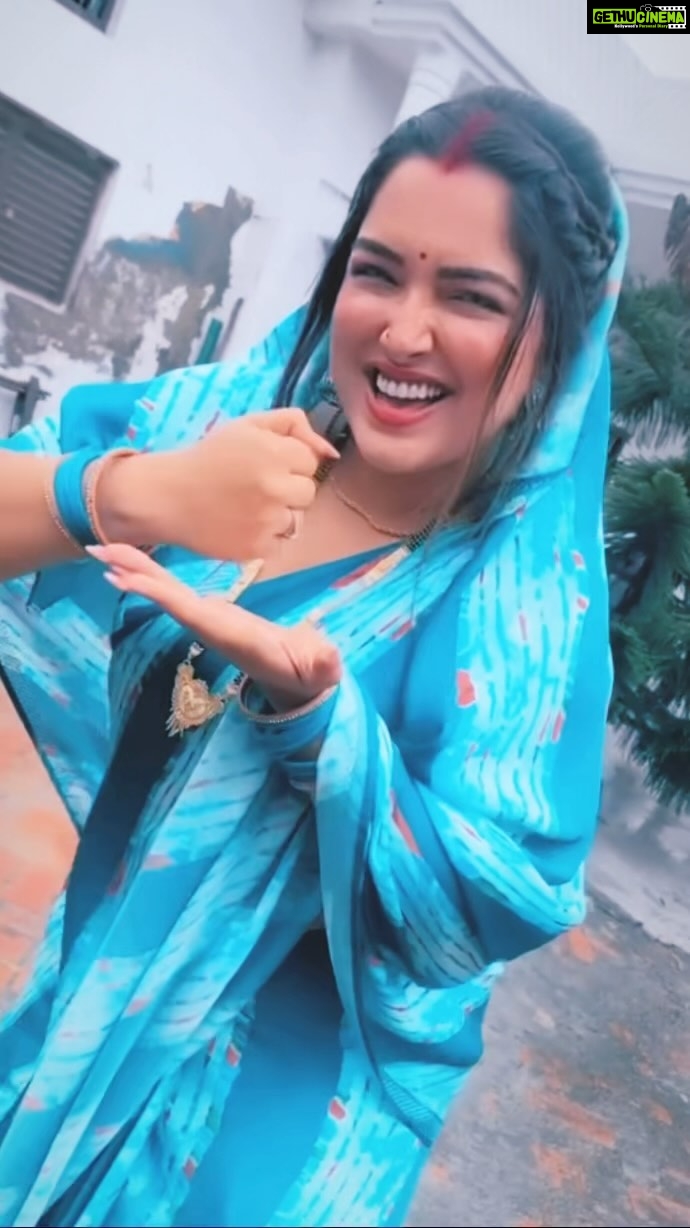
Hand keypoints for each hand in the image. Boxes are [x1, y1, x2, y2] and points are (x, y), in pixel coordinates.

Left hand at [90, 543, 341, 708]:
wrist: (301, 683)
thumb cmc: (310, 673)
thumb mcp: (320, 670)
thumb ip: (323, 664)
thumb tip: (329, 657)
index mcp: (231, 634)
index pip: (190, 611)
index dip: (159, 594)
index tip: (127, 578)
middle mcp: (211, 626)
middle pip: (166, 596)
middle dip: (134, 573)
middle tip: (98, 548)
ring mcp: (209, 619)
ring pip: (166, 591)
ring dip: (136, 569)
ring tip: (105, 548)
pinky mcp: (213, 612)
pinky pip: (176, 590)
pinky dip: (154, 574)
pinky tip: (134, 563)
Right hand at [98, 409, 338, 561]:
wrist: (166, 496)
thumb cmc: (209, 457)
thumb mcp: (247, 426)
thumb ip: (294, 424)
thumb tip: (331, 452)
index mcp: (274, 452)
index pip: (310, 461)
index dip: (287, 462)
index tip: (261, 464)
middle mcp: (274, 487)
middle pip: (308, 492)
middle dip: (286, 489)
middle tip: (253, 487)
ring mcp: (267, 521)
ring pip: (295, 520)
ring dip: (277, 515)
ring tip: (245, 507)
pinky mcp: (257, 549)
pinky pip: (279, 543)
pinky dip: (263, 537)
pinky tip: (239, 525)